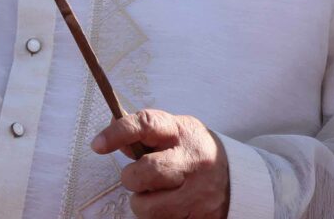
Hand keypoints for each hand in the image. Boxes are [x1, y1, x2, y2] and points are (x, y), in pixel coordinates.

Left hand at [91, 109, 230, 218]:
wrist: (236, 179)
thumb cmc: (196, 153)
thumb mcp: (177, 134)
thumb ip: (146, 134)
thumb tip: (110, 128)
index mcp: (183, 132)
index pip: (148, 124)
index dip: (119, 132)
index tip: (97, 144)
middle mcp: (191, 160)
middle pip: (143, 172)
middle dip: (131, 177)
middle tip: (138, 176)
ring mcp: (195, 191)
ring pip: (145, 205)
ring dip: (142, 201)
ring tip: (157, 193)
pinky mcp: (195, 216)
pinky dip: (156, 215)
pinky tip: (169, 205)